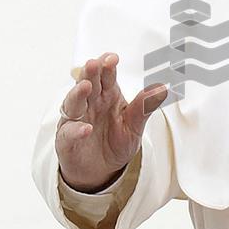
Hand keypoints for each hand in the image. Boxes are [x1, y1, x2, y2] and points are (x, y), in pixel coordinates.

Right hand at [55, 51, 167, 192]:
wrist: (101, 170)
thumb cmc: (115, 142)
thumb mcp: (135, 125)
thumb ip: (144, 107)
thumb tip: (161, 89)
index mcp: (107, 95)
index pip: (106, 76)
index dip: (107, 66)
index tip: (112, 58)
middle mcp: (90, 103)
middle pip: (88, 83)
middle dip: (91, 72)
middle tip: (94, 63)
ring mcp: (76, 119)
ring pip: (73, 103)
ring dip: (78, 94)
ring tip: (86, 86)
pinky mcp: (67, 139)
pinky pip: (69, 133)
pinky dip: (77, 130)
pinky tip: (86, 129)